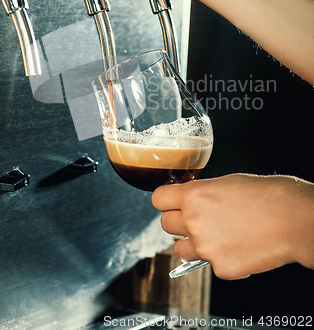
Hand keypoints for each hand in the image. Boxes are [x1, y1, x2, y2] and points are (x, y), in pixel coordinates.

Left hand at [152, 173, 313, 278]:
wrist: (292, 219)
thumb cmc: (266, 195)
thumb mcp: (226, 183)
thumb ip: (201, 194)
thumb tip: (190, 201)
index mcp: (193, 195)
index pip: (158, 199)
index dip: (166, 200)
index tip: (171, 202)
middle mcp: (193, 222)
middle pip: (165, 224)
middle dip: (179, 221)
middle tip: (197, 218)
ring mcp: (205, 248)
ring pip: (179, 249)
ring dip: (191, 243)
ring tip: (213, 236)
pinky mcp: (220, 268)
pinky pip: (208, 263)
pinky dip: (219, 257)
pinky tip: (238, 246)